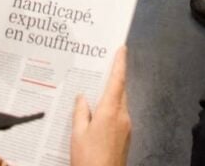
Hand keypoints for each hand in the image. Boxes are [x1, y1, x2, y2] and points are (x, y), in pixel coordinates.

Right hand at [71, 47, 130, 165]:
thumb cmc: (88, 159)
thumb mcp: (78, 135)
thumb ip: (80, 112)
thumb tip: (82, 97)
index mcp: (111, 111)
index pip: (118, 80)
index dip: (120, 63)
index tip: (122, 48)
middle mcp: (122, 116)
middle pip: (120, 91)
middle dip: (114, 78)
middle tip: (104, 65)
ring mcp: (126, 128)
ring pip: (120, 104)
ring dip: (111, 95)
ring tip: (96, 90)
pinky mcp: (125, 138)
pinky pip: (119, 116)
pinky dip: (111, 109)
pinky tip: (99, 114)